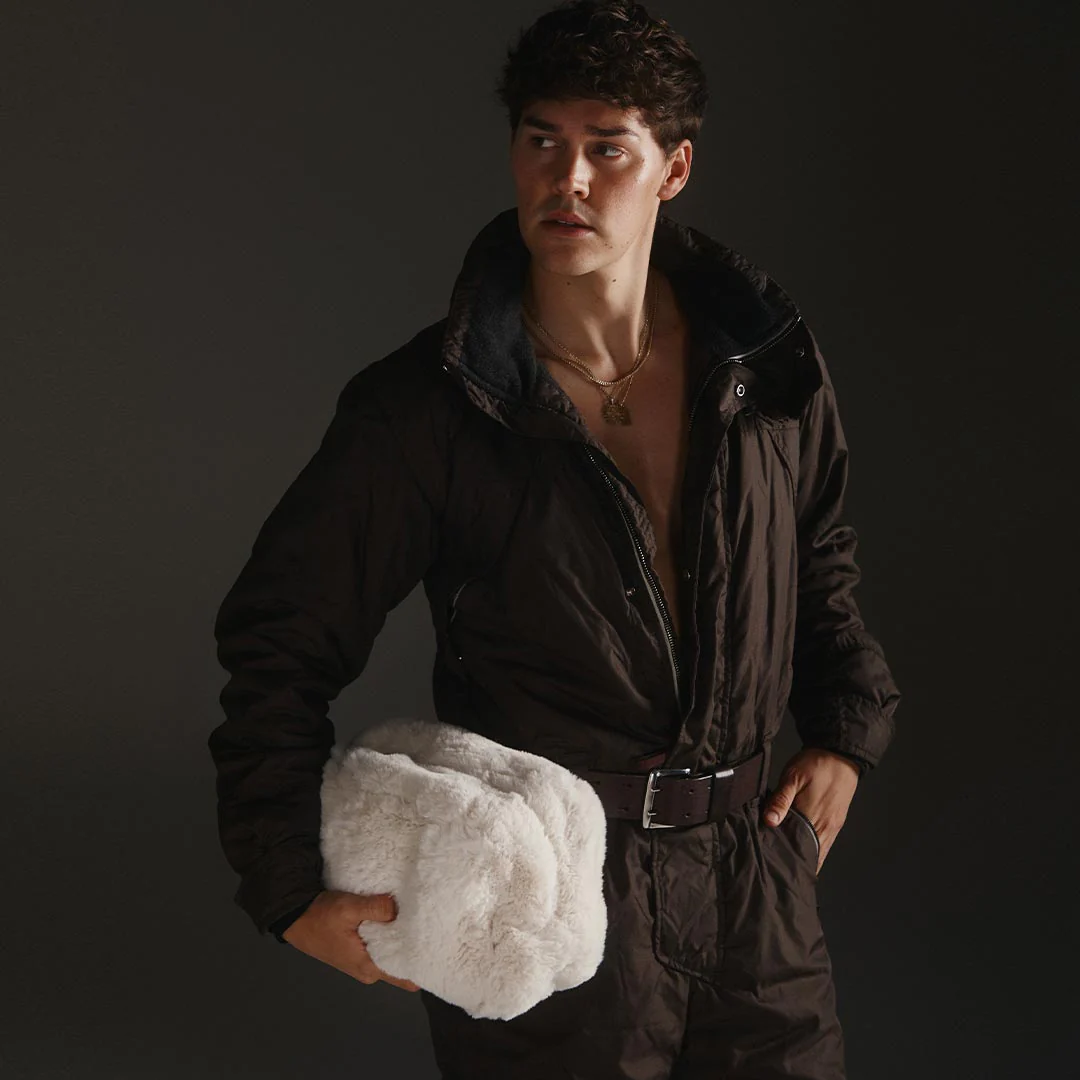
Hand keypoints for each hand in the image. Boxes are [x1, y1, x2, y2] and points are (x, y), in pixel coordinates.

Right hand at [281, 889, 420, 992]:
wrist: (296, 917)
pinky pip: (383, 948)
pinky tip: (400, 919)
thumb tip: (398, 908)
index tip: (439, 946)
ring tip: (420, 919)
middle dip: (416, 948)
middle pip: (403, 965)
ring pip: (393, 955)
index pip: (406, 977)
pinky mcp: (359, 951)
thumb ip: (374, 908)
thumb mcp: (348, 908)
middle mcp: (369, 969)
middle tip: (434, 926)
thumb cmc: (320, 917)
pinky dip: (391, 936)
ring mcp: (364, 962)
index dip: (423, 963)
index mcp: (368, 967)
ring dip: (403, 940)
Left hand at [761, 748, 859, 873]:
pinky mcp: (837, 822)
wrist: (840, 754)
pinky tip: (805, 852)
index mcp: (813, 817)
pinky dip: (816, 851)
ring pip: (820, 852)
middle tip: (778, 869)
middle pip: (811, 855)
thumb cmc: (815, 764)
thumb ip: (781, 800)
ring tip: (789, 864)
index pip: (799, 849)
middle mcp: (826, 827)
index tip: (774, 866)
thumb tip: (769, 821)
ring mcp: (833, 826)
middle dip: (795, 863)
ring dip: (807, 859)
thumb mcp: (792, 777)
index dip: (787, 859)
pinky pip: (827, 844)